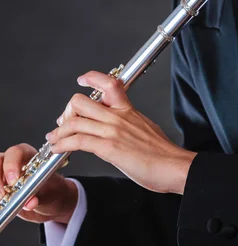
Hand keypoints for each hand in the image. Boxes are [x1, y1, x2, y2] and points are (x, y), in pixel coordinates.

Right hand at [0, 143, 77, 223]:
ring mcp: (5, 174)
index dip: (11, 164)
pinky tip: (3, 203)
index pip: (16, 152)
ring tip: (3, 200)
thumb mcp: (50, 194)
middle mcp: (15, 163)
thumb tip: (30, 202)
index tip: (13, 180)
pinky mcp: (2, 186)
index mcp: (30, 157)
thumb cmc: (53, 191)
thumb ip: (41, 197)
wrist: (52, 203)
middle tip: (4, 193)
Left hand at [46, 71, 196, 194]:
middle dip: (67, 112)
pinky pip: (77, 141)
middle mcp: (118, 117)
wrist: (174, 166)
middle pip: (81, 102)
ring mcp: (113, 131)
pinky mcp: (109, 148)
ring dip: (59, 131)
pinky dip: (62, 144)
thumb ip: (129, 122)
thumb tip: (118, 126)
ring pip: (75, 121)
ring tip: (54, 139)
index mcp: (128, 109)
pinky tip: (58, 149)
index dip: (92, 78)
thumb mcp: (146, 127)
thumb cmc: (163, 152)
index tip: (82, 81)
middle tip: (65, 123)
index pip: (109, 83)